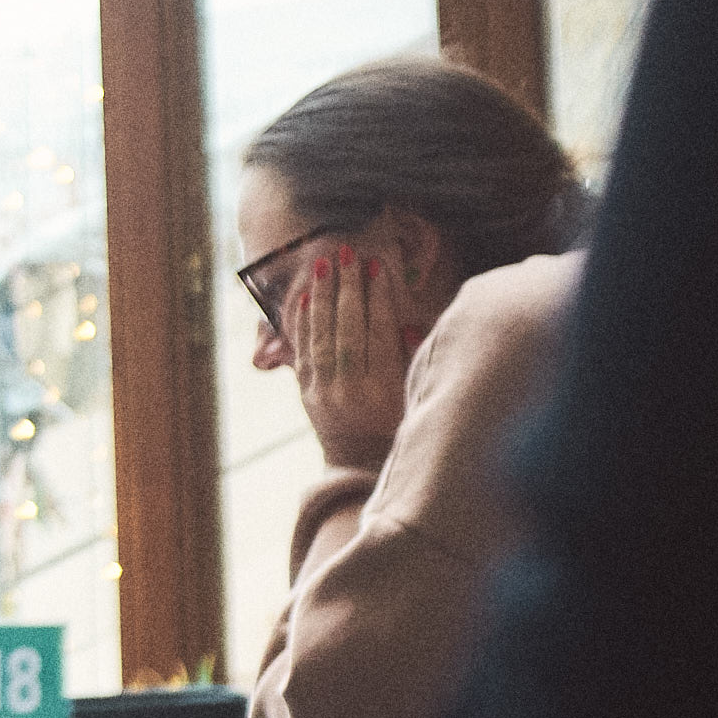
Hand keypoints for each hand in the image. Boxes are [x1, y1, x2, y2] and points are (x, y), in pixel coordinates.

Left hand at [282, 246, 417, 471]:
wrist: (360, 464)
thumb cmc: (397, 425)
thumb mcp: (415, 395)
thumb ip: (411, 360)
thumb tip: (406, 324)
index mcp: (384, 387)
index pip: (379, 331)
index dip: (378, 297)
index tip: (377, 266)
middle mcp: (350, 388)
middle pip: (347, 328)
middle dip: (347, 288)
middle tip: (346, 253)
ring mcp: (324, 392)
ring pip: (321, 337)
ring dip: (322, 298)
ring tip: (323, 265)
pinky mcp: (305, 394)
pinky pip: (303, 354)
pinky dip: (303, 325)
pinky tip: (304, 300)